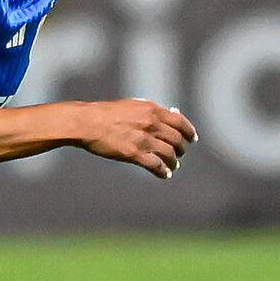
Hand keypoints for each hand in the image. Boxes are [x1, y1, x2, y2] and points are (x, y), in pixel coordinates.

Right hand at [79, 100, 196, 178]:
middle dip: (181, 149)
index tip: (192, 138)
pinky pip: (156, 165)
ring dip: (173, 162)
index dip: (189, 131)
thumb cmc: (105, 113)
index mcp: (152, 109)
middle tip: (180, 154)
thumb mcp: (131, 105)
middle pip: (176, 139)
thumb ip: (149, 112)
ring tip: (173, 166)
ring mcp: (144, 139)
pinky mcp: (135, 154)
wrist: (88, 122)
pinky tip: (164, 174)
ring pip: (169, 153)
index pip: (179, 121)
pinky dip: (163, 171)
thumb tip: (164, 118)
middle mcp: (151, 123)